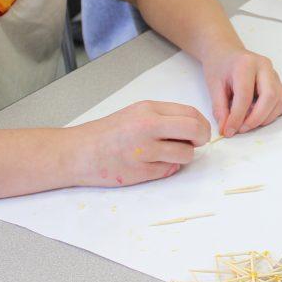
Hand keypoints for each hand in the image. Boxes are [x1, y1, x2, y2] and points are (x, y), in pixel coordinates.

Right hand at [70, 100, 210, 186]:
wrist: (80, 152)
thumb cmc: (108, 132)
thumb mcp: (136, 113)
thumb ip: (164, 117)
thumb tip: (194, 127)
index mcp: (148, 110)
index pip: (191, 113)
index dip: (202, 124)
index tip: (200, 131)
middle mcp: (147, 127)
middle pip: (194, 130)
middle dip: (201, 139)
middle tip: (195, 143)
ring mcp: (144, 151)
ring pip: (185, 154)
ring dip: (183, 156)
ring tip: (167, 154)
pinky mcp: (140, 172)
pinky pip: (169, 170)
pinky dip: (167, 168)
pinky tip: (152, 164)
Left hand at [204, 47, 281, 137]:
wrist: (227, 53)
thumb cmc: (220, 67)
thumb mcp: (213, 86)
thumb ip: (220, 109)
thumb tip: (227, 130)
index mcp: (245, 64)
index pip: (245, 94)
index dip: (237, 116)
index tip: (229, 131)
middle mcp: (265, 66)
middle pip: (270, 97)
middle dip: (256, 119)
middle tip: (241, 129)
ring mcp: (274, 74)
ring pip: (279, 102)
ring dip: (264, 118)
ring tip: (246, 121)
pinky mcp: (279, 83)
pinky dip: (271, 114)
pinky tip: (256, 113)